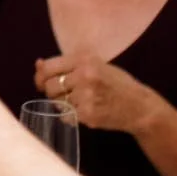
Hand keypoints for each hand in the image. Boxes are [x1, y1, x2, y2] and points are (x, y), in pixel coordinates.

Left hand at [32, 53, 154, 133]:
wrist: (139, 106)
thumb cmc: (116, 84)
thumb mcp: (95, 65)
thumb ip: (67, 64)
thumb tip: (37, 64)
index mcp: (85, 59)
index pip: (48, 67)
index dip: (40, 76)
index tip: (41, 82)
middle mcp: (84, 75)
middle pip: (49, 86)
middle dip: (52, 92)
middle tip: (64, 94)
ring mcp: (86, 95)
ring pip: (56, 102)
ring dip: (63, 104)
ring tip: (79, 102)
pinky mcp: (87, 114)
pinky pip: (65, 116)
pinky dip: (70, 115)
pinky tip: (85, 111)